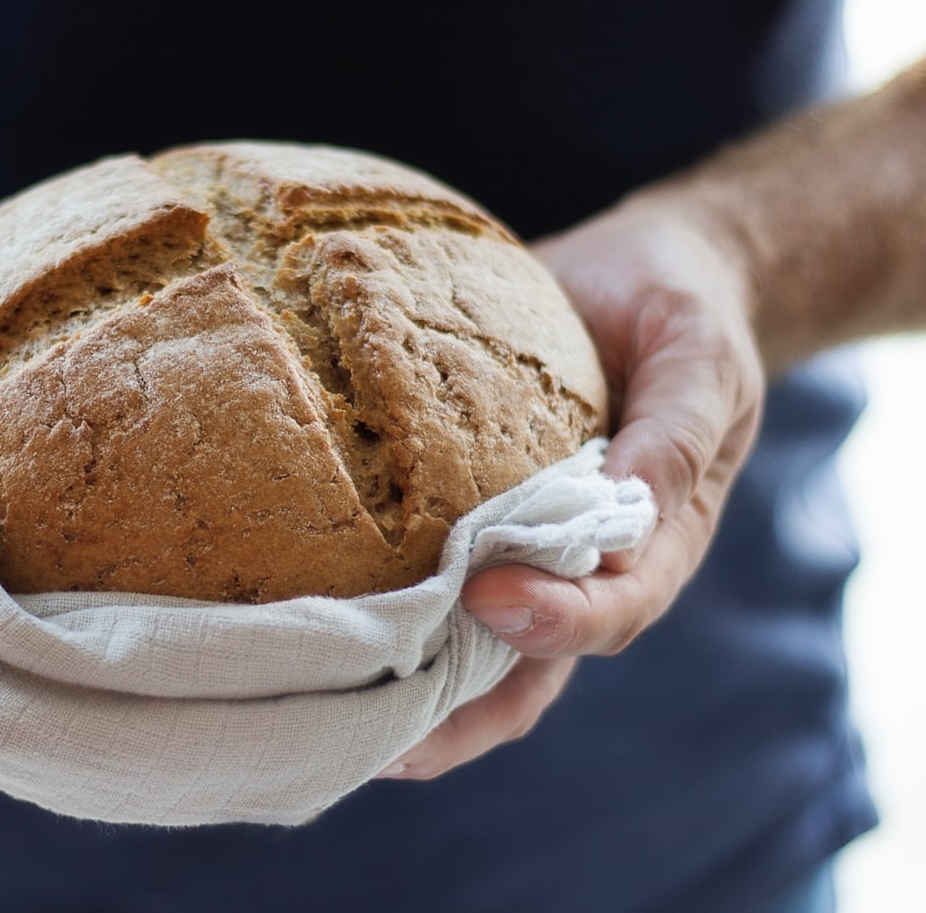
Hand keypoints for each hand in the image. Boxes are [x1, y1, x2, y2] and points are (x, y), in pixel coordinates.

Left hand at [381, 198, 764, 779]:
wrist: (641, 278)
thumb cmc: (682, 314)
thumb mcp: (702, 359)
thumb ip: (676, 432)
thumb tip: (630, 503)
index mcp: (659, 538)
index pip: (613, 607)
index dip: (556, 619)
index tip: (487, 597)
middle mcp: (584, 563)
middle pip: (529, 667)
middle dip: (459, 715)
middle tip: (381, 740)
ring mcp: (523, 548)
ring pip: (468, 647)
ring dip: (408, 691)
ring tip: (327, 718)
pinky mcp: (470, 513)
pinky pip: (427, 576)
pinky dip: (383, 612)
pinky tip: (315, 627)